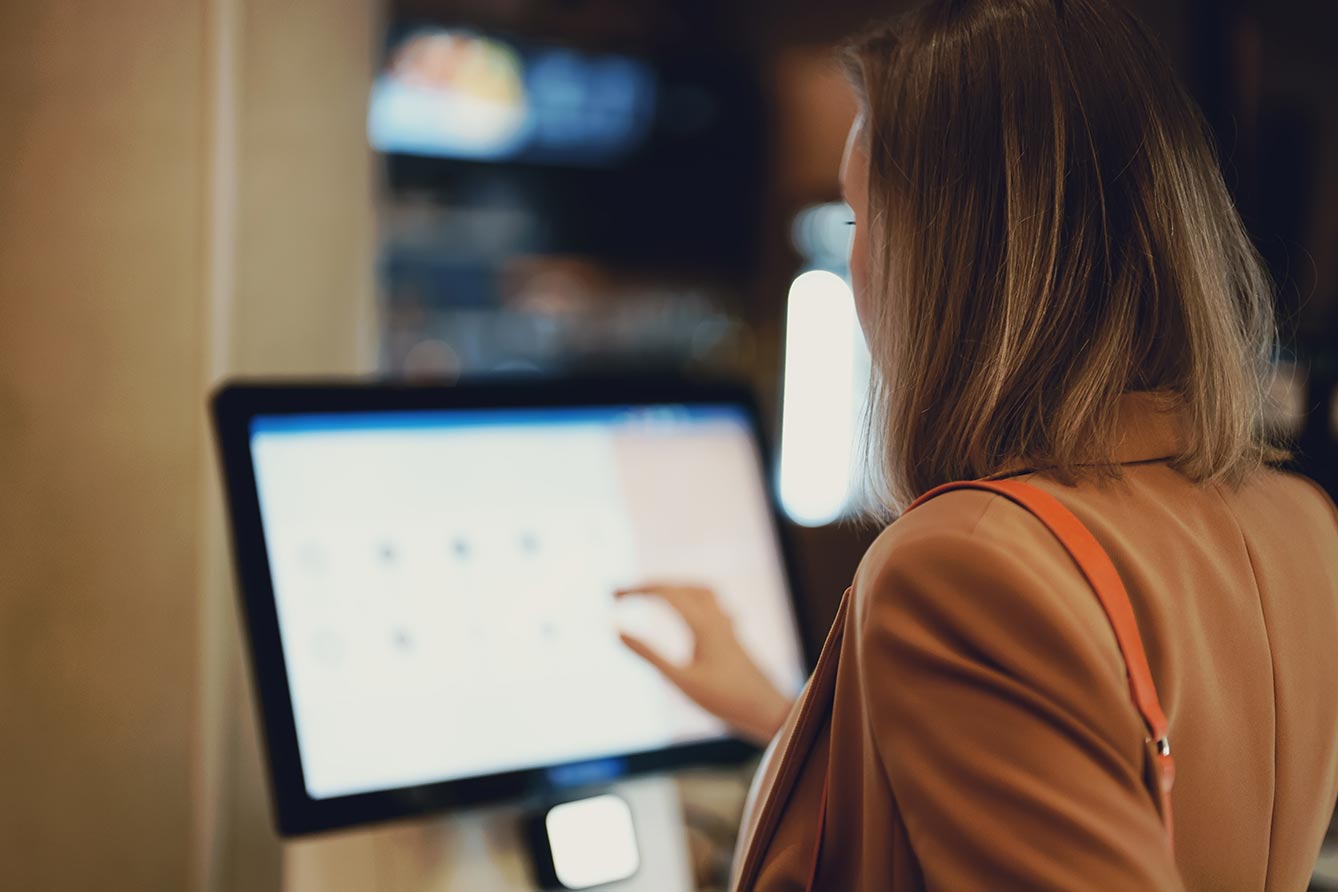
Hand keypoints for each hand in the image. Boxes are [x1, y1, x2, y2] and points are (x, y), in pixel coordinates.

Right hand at [614, 582, 794, 745]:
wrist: (768, 711)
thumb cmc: (724, 699)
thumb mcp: (680, 680)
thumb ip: (649, 655)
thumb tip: (617, 631)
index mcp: (703, 624)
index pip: (665, 593)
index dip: (636, 591)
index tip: (612, 597)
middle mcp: (717, 618)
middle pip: (679, 586)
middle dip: (648, 586)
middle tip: (621, 594)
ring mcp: (727, 626)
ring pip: (699, 590)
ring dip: (673, 587)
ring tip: (651, 594)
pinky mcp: (733, 636)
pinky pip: (713, 604)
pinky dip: (693, 599)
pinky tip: (692, 612)